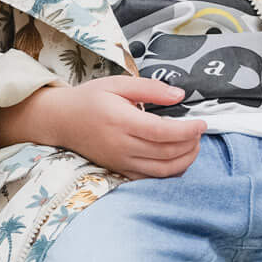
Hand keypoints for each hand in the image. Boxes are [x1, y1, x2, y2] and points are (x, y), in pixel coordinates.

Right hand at [12, 76, 206, 177]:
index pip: (163, 132)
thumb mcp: (117, 84)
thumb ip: (150, 88)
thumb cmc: (89, 99)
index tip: (202, 123)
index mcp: (121, 121)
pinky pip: (151, 178)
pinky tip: (176, 159)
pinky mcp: (119, 170)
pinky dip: (170, 172)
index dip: (188, 130)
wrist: (60, 120)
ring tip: (192, 145)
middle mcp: (121, 145)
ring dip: (185, 160)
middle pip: (167, 153)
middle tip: (199, 131)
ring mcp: (120, 161)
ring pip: (163, 170)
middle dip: (191, 144)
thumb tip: (179, 95)